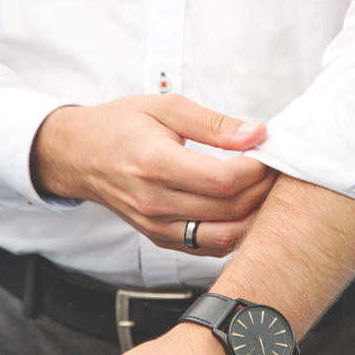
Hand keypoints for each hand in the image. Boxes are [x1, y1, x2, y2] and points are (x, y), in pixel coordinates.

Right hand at [31, 94, 275, 255]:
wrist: (79, 156)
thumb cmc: (122, 126)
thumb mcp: (166, 108)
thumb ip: (214, 124)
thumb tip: (257, 134)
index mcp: (155, 164)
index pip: (223, 181)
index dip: (257, 169)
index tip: (268, 153)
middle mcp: (155, 202)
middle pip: (229, 209)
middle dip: (263, 190)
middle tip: (275, 169)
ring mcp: (157, 227)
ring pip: (225, 236)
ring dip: (254, 215)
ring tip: (264, 190)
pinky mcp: (161, 240)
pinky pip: (209, 247)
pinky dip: (235, 231)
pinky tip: (243, 208)